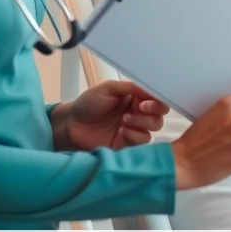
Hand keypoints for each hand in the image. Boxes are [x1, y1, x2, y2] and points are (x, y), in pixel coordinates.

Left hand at [53, 81, 170, 151]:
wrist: (70, 125)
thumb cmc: (88, 103)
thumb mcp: (109, 88)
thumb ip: (131, 87)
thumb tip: (152, 90)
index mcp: (136, 98)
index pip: (157, 98)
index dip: (158, 99)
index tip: (147, 100)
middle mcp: (139, 113)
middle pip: (160, 113)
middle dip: (153, 111)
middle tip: (139, 108)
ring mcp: (135, 129)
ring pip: (154, 127)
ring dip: (142, 122)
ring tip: (124, 121)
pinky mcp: (128, 144)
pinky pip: (143, 141)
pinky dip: (135, 135)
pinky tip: (122, 132)